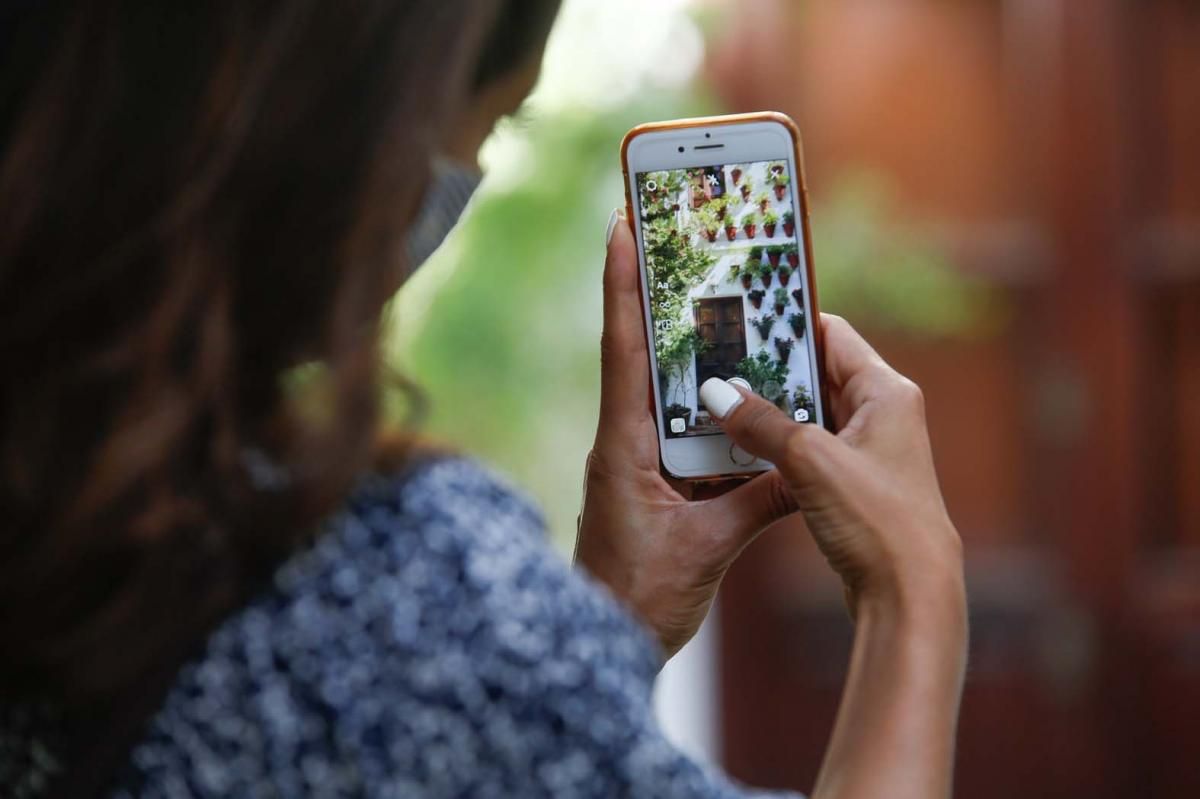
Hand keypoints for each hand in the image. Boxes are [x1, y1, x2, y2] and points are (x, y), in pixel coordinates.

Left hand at [574, 210, 795, 658]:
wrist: (605, 645)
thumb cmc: (637, 600)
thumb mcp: (706, 548)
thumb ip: (759, 502)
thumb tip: (806, 465)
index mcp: (623, 446)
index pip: (623, 348)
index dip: (622, 282)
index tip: (621, 222)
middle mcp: (624, 443)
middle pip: (645, 355)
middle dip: (664, 298)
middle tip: (685, 243)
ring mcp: (636, 462)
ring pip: (669, 394)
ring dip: (695, 356)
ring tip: (728, 308)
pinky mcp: (653, 484)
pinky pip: (687, 435)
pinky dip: (715, 415)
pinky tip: (749, 403)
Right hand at [697, 315, 963, 618]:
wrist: (909, 594)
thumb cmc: (876, 520)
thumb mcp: (809, 460)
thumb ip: (761, 423)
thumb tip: (719, 393)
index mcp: (885, 391)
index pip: (832, 334)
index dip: (789, 322)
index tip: (743, 316)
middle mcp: (882, 413)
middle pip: (818, 372)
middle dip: (769, 369)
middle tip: (718, 360)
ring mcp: (869, 450)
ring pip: (809, 414)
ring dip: (769, 411)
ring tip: (720, 401)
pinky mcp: (854, 483)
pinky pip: (808, 448)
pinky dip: (776, 444)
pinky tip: (740, 447)